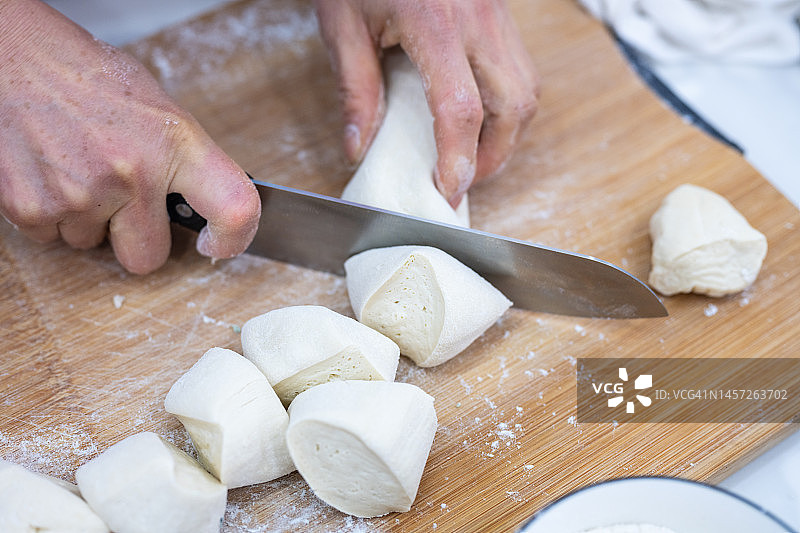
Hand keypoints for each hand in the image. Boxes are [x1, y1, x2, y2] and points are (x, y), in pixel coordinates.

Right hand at [0, 0, 260, 273]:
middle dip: (134, 238)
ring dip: (87, 219)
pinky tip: (49, 172)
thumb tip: (204, 207)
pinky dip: (50, 213)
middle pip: (147, 258)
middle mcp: (132, 174)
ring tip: (75, 167)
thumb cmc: (87, 77)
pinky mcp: (30, 208)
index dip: (234, 238)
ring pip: (92, 244)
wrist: (12, 55)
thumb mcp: (157, 109)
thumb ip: (183, 163)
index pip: (234, 207)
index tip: (217, 244)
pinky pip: (51, 237)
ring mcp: (79, 195)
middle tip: (121, 201)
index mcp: (175, 144)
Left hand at [314, 0, 538, 206]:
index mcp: (435, 24)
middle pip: (513, 106)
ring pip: (527, 90)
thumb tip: (359, 147)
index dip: (458, 159)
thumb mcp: (343, 26)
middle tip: (463, 179)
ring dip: (508, 133)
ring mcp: (497, 16)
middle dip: (496, 155)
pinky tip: (481, 116)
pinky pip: (522, 69)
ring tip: (474, 154)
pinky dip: (508, 105)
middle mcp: (478, 21)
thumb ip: (355, 90)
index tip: (447, 190)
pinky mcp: (501, 14)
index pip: (460, 108)